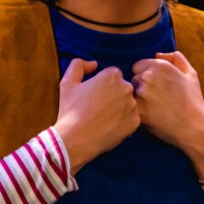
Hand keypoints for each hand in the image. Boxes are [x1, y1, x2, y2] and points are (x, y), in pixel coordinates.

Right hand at [53, 59, 139, 173]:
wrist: (76, 139)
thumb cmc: (71, 110)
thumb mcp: (67, 82)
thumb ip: (79, 65)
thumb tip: (94, 64)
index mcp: (112, 76)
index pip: (112, 76)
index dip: (102, 85)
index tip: (94, 96)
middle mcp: (127, 88)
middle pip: (122, 88)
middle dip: (113, 95)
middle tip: (98, 108)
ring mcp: (133, 106)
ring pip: (128, 103)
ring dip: (119, 108)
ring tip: (104, 118)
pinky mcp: (135, 122)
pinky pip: (131, 118)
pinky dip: (123, 121)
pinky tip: (110, 126)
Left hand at [132, 51, 203, 180]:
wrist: (194, 126)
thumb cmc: (193, 100)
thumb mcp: (190, 73)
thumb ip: (175, 58)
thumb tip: (157, 54)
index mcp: (159, 65)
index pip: (138, 66)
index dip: (146, 75)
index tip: (156, 86)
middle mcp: (147, 76)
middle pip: (133, 79)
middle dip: (141, 86)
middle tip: (155, 98)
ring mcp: (141, 93)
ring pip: (130, 93)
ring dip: (138, 98)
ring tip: (153, 108)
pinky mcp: (138, 109)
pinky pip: (130, 106)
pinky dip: (137, 111)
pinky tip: (149, 116)